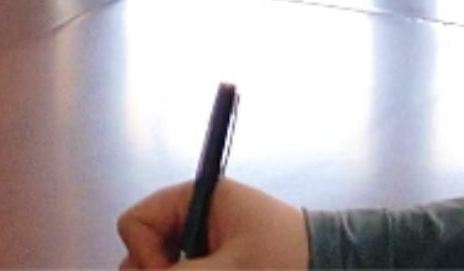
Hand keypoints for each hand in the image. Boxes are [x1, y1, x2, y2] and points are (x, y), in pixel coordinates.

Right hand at [120, 178, 307, 267]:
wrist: (328, 267)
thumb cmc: (286, 258)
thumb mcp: (230, 268)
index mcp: (193, 200)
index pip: (134, 222)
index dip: (144, 252)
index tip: (173, 269)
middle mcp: (188, 223)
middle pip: (139, 255)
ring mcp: (197, 248)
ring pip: (160, 269)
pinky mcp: (207, 266)